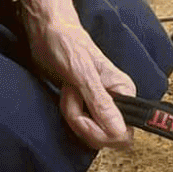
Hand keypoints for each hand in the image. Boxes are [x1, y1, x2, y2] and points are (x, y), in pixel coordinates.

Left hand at [19, 0, 134, 148]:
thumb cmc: (67, 44)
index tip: (83, 113)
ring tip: (69, 91)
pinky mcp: (86, 108)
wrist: (48, 33)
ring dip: (73, 117)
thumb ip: (101, 103)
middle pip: (105, 138)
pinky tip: (66, 96)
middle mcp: (117, 102)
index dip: (100, 131)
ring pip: (90, 134)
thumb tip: (119, 131)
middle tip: (73, 96)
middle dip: (83, 123)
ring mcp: (101, 107)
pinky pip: (80, 127)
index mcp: (125, 92)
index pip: (122, 134)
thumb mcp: (83, 74)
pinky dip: (69, 116)